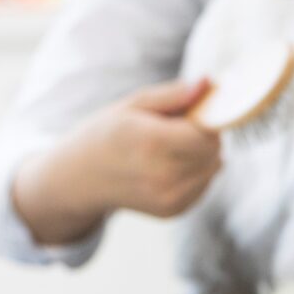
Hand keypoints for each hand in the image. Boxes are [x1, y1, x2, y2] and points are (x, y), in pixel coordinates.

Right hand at [13, 79, 224, 242]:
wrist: (79, 178)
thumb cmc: (106, 134)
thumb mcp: (131, 104)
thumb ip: (172, 94)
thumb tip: (208, 82)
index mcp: (150, 142)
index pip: (206, 133)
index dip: (207, 119)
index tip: (194, 111)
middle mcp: (160, 175)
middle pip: (213, 151)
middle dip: (206, 135)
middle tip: (181, 127)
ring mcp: (167, 197)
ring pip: (214, 168)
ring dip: (203, 154)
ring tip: (173, 146)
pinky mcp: (171, 211)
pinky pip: (205, 185)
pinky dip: (197, 172)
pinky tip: (170, 165)